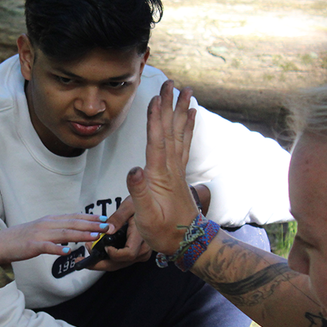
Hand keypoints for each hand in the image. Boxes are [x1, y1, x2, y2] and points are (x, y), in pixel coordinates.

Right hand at [0, 214, 107, 265]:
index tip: (105, 219)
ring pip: (64, 233)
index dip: (90, 218)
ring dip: (81, 234)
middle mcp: (47, 224)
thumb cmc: (23, 238)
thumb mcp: (43, 230)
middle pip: (72, 223)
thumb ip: (58, 229)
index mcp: (50, 220)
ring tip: (94, 236)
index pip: (74, 217)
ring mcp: (40, 234)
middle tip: (106, 226)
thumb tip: (76, 231)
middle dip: (91, 224)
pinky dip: (58, 248)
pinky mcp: (32, 245)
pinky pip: (47, 247)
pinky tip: (68, 250)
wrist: (1, 243)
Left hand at [85, 197, 151, 271]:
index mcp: (142, 237)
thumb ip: (118, 218)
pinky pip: (121, 260)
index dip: (114, 253)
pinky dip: (108, 257)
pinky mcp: (136, 253)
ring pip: (119, 264)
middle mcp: (143, 248)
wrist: (149, 206)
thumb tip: (108, 229)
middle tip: (86, 254)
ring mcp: (140, 253)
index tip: (104, 246)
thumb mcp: (128, 206)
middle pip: (121, 263)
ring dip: (103, 260)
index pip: (128, 254)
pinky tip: (97, 250)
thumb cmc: (140, 203)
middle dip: (101, 262)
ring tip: (89, 248)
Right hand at [126, 80, 199, 254]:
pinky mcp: (179, 174)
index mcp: (159, 175)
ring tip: (186, 91)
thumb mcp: (146, 217)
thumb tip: (134, 170)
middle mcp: (171, 168)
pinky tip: (191, 115)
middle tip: (171, 83)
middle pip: (170, 131)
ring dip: (181, 111)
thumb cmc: (164, 232)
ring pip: (179, 133)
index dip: (155, 120)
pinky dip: (188, 127)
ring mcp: (177, 169)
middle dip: (169, 106)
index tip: (155, 98)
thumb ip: (139, 193)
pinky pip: (184, 144)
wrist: (187, 243)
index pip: (157, 142)